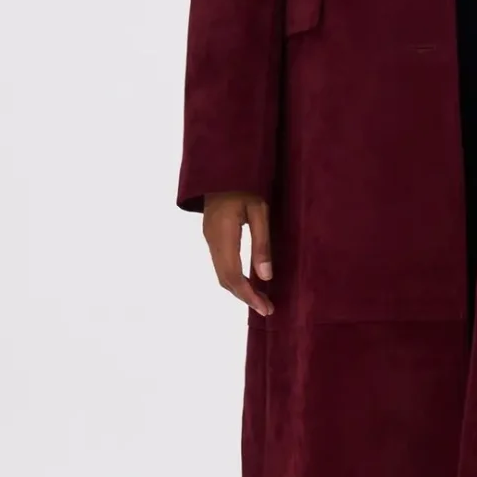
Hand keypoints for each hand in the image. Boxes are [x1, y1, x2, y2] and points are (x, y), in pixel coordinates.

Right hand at [202, 193, 273, 315]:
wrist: (222, 167)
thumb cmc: (245, 185)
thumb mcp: (260, 211)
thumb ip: (262, 243)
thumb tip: (266, 277)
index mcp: (224, 235)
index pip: (234, 275)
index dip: (249, 295)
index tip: (266, 308)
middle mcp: (212, 240)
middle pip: (225, 279)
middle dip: (245, 297)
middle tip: (266, 308)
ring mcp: (209, 238)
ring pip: (221, 273)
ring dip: (239, 289)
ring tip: (260, 299)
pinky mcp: (211, 235)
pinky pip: (220, 264)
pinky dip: (234, 278)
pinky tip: (248, 281)